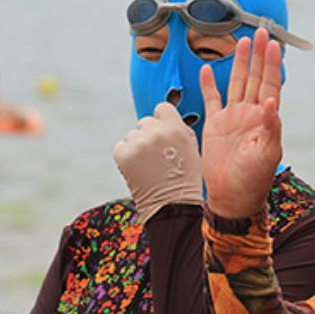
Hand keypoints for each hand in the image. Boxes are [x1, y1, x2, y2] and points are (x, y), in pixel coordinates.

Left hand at [113, 102, 201, 222]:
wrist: (172, 205)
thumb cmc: (185, 179)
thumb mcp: (192, 148)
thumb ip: (179, 129)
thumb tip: (165, 118)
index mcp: (176, 129)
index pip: (162, 108)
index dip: (163, 120)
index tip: (164, 131)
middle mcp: (156, 132)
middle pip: (145, 122)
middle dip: (150, 135)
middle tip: (157, 154)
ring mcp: (138, 143)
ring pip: (132, 135)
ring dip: (138, 146)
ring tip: (149, 164)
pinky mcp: (122, 154)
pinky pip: (122, 146)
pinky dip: (127, 156)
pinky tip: (139, 168)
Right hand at [200, 28, 283, 219]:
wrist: (233, 197)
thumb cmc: (254, 180)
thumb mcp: (267, 155)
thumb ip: (270, 128)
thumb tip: (270, 103)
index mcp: (265, 119)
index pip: (270, 85)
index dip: (272, 65)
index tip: (274, 45)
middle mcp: (250, 114)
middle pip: (255, 77)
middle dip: (258, 55)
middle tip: (261, 32)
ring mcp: (233, 118)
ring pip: (236, 83)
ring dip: (239, 63)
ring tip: (242, 41)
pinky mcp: (215, 125)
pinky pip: (212, 99)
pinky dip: (209, 84)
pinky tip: (207, 68)